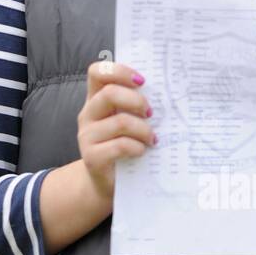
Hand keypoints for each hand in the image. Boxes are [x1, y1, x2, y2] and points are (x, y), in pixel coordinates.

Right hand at [77, 60, 153, 204]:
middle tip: (151, 113)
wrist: (106, 183)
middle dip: (137, 101)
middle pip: (110, 93)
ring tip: (152, 139)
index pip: (98, 72)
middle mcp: (88, 114)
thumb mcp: (127, 121)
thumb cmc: (123, 146)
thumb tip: (168, 90)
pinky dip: (137, 147)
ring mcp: (87, 136)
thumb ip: (135, 105)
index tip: (142, 81)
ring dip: (143, 130)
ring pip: (120, 122)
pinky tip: (142, 151)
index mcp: (96, 99)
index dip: (120, 71)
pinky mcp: (92, 157)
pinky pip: (120, 146)